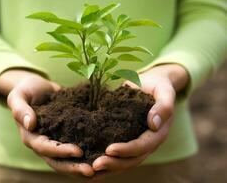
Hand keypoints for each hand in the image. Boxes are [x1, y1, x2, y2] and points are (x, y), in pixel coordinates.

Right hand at [0, 69, 94, 177]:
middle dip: (73, 167)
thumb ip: (21, 110)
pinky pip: (75, 148)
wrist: (37, 87)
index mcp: (31, 136)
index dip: (61, 151)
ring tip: (99, 169)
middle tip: (91, 171)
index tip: (78, 151)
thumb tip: (30, 124)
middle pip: (57, 161)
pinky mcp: (66, 135)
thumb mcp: (19, 96)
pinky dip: (87, 155)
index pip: (45, 148)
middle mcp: (43, 143)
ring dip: (81, 166)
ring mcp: (55, 141)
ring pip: (67, 160)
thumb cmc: (26, 90)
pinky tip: (101, 157)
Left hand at [90, 64, 188, 181]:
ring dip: (107, 167)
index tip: (109, 150)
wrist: (152, 84)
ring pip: (123, 161)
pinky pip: (117, 153)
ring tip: (89, 170)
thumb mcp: (164, 92)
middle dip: (113, 163)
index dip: (127, 150)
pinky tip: (89, 163)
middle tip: (94, 165)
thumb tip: (154, 123)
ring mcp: (137, 142)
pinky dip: (105, 160)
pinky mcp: (126, 138)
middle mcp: (148, 142)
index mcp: (158, 133)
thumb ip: (164, 106)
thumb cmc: (159, 86)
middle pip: (131, 159)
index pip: (142, 146)